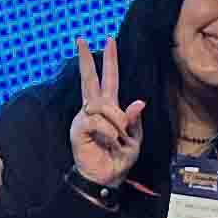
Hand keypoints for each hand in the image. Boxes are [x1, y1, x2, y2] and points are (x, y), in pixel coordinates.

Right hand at [67, 39, 147, 189]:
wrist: (106, 178)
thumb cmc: (119, 158)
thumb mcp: (134, 139)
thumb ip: (134, 120)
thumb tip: (138, 101)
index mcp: (110, 109)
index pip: (108, 79)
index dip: (109, 60)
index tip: (108, 40)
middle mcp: (94, 109)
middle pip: (90, 79)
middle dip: (87, 59)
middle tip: (81, 40)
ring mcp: (85, 118)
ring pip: (101, 105)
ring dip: (115, 121)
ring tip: (119, 138)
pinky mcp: (79, 128)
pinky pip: (96, 121)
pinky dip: (108, 130)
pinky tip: (110, 140)